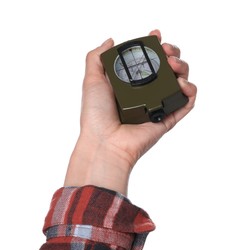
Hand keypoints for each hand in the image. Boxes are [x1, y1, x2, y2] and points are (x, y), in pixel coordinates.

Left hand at [64, 30, 196, 194]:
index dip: (154, 47)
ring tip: (174, 65)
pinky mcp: (167, 119)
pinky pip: (185, 104)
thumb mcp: (92, 80)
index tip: (156, 36)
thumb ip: (96, 57)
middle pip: (166, 69)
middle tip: (167, 52)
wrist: (104, 142)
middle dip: (171, 54)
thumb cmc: (96, 114)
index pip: (147, 61)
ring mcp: (157, 105)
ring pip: (178, 83)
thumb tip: (111, 41)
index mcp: (129, 84)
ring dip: (182, 68)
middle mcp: (144, 93)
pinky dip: (190, 91)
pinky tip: (183, 84)